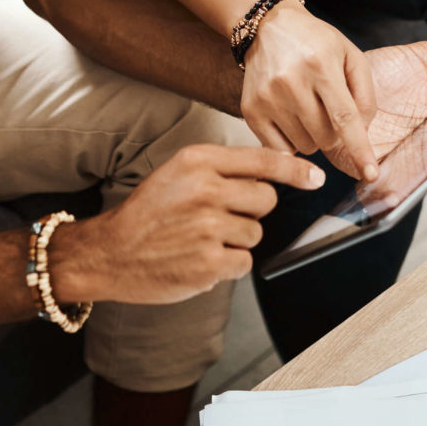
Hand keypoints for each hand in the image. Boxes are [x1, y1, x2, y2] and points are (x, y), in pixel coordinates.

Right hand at [48, 145, 323, 305]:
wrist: (110, 251)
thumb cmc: (149, 212)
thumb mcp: (179, 172)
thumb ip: (222, 169)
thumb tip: (273, 178)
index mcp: (198, 160)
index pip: (262, 160)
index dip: (294, 170)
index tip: (315, 177)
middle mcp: (205, 189)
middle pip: (266, 200)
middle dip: (253, 212)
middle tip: (222, 217)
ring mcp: (208, 227)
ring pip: (256, 234)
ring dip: (237, 240)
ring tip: (203, 239)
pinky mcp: (209, 262)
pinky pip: (244, 262)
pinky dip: (228, 265)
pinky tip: (201, 258)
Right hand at [240, 3, 380, 180]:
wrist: (268, 26)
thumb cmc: (315, 41)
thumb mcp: (350, 54)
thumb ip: (365, 93)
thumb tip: (363, 133)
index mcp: (320, 65)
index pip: (345, 117)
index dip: (360, 149)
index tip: (371, 174)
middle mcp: (291, 82)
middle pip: (326, 137)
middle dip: (335, 133)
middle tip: (327, 109)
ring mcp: (267, 97)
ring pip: (305, 147)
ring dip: (312, 136)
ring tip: (306, 108)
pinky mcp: (250, 109)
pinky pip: (280, 149)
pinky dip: (291, 141)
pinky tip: (290, 117)